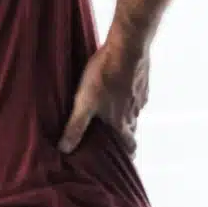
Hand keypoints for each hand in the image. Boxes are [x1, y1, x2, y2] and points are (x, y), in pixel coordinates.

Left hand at [58, 32, 149, 154]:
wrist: (127, 47)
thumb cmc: (103, 76)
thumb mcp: (84, 103)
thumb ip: (75, 126)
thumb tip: (65, 149)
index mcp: (121, 122)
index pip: (129, 146)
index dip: (127, 154)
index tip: (125, 159)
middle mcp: (135, 112)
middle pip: (132, 129)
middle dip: (125, 136)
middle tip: (114, 138)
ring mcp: (140, 96)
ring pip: (134, 112)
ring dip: (126, 116)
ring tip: (113, 115)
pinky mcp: (142, 80)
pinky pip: (136, 95)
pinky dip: (129, 98)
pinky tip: (119, 91)